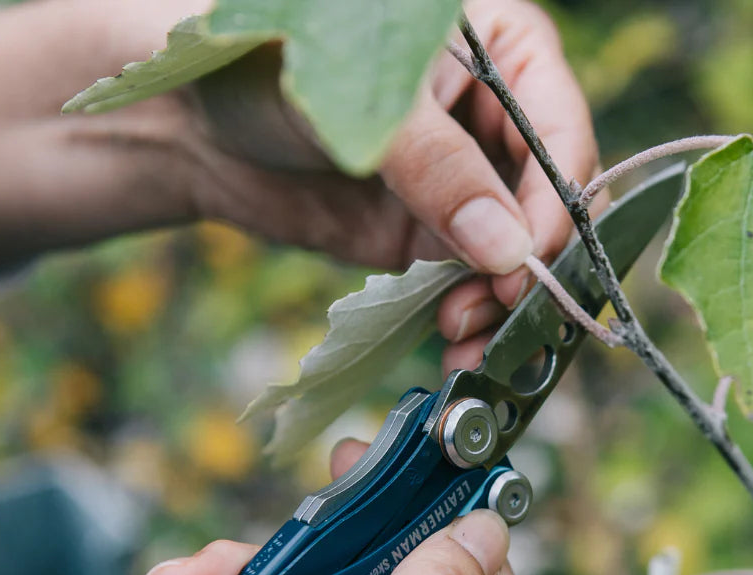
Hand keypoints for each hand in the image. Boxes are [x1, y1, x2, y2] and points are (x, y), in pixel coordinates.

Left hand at [0, 0, 596, 370]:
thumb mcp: (360, 104)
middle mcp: (494, 122)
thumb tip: (511, 251)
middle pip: (550, 207)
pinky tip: (451, 346)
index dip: (558, 204)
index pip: (563, 134)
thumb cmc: (266, 61)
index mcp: (502, 52)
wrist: (189, 120)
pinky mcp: (428, 239)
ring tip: (462, 338)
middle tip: (493, 314)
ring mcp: (464, 186)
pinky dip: (469, 321)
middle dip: (532, 268)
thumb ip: (439, 171)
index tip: (531, 263)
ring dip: (502, 308)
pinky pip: (470, 286)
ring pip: (517, 258)